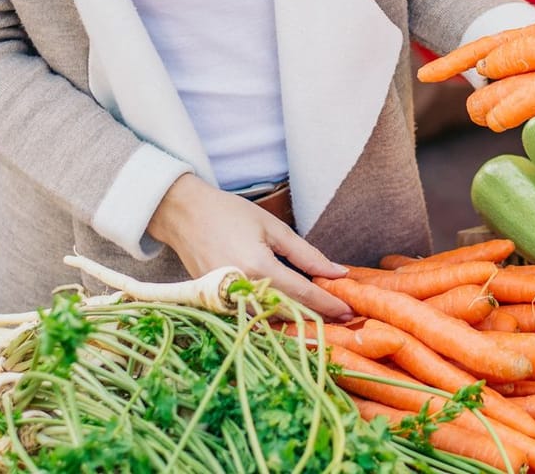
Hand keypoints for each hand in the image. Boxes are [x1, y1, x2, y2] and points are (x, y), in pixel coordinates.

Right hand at [147, 173, 353, 319]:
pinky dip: (273, 317)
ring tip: (323, 315)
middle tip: (343, 316)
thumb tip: (338, 272)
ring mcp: (226, 301)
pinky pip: (252, 317)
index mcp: (258, 268)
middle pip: (288, 313)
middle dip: (318, 316)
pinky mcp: (216, 304)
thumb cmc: (229, 214)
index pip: (302, 294)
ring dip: (297, 320)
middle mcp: (241, 290)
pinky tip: (291, 312)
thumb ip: (307, 254)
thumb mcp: (273, 228)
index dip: (328, 304)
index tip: (349, 310)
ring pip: (270, 320)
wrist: (184, 215)